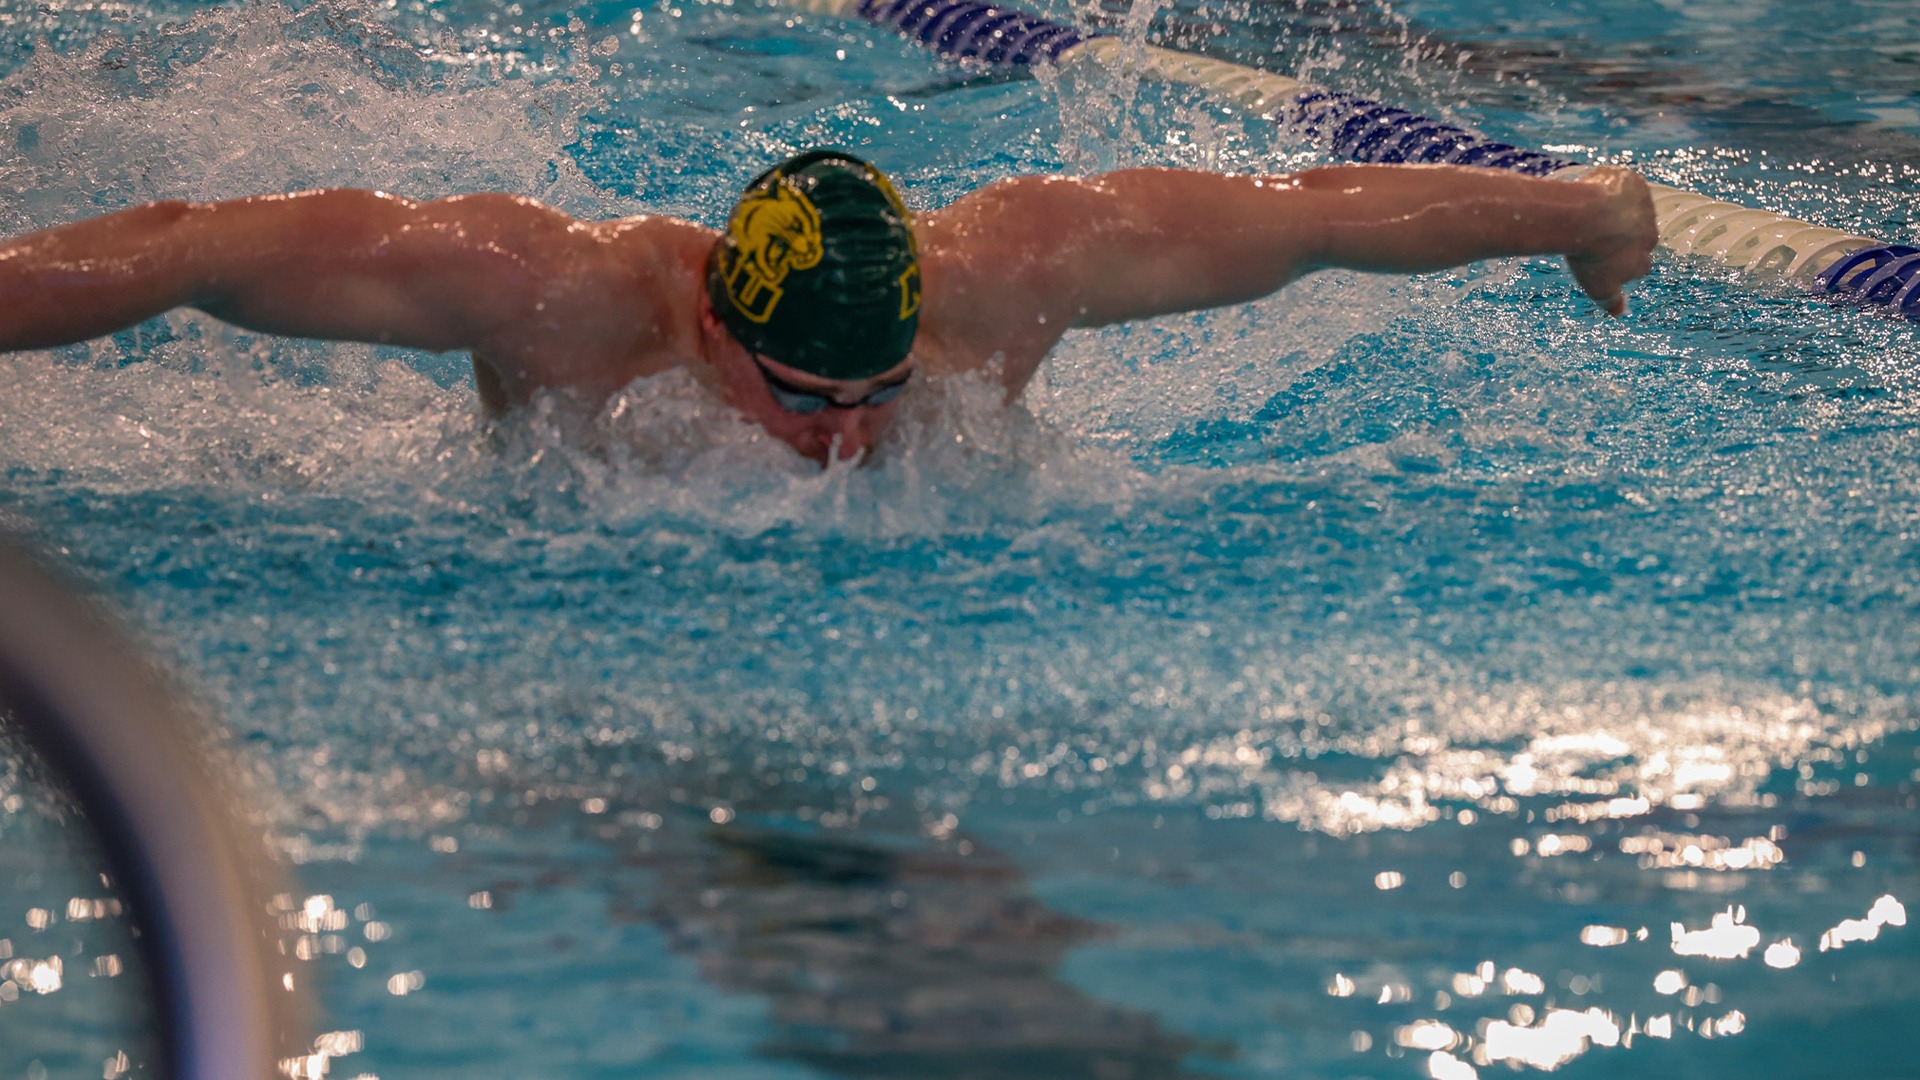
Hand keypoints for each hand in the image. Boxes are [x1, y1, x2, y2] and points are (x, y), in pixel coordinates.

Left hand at [1564, 166, 1656, 315]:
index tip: (1601, 254)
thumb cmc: (1588, 255)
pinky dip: (1612, 186)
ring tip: (1588, 212)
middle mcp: (1651, 234)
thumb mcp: (1599, 287)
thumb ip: (1611, 300)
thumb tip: (1619, 313)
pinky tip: (1594, 191)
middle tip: (1592, 231)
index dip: (1619, 258)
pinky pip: (1625, 184)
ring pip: (1632, 208)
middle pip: (1638, 234)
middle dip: (1619, 232)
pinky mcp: (1635, 183)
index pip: (1638, 262)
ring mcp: (1645, 207)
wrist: (1584, 219)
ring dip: (1615, 209)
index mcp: (1642, 261)